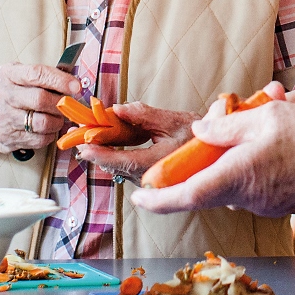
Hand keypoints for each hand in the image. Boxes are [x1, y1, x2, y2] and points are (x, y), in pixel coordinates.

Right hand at [0, 62, 81, 155]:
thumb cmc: (11, 94)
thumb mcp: (19, 76)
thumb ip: (44, 77)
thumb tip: (74, 85)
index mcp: (7, 74)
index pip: (37, 74)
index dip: (60, 80)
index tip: (76, 87)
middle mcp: (2, 95)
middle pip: (40, 99)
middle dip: (60, 104)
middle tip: (69, 106)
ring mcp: (3, 118)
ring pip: (41, 122)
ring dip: (57, 121)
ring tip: (59, 118)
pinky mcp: (7, 138)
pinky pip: (38, 139)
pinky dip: (50, 135)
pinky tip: (48, 129)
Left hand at [75, 101, 197, 185]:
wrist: (218, 158)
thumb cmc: (198, 139)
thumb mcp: (174, 121)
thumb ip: (145, 115)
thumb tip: (118, 109)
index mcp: (158, 165)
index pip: (122, 161)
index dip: (100, 153)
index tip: (82, 145)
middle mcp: (151, 180)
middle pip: (115, 165)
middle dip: (95, 149)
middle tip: (76, 134)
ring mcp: (150, 185)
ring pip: (119, 168)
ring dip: (104, 151)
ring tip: (88, 133)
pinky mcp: (150, 183)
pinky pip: (127, 168)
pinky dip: (116, 154)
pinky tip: (110, 140)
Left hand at [132, 97, 294, 217]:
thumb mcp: (265, 117)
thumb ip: (225, 127)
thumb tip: (199, 133)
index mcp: (238, 175)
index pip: (187, 195)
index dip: (158, 200)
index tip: (139, 198)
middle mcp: (247, 197)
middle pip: (205, 190)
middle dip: (195, 171)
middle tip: (200, 143)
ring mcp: (263, 205)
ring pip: (227, 188)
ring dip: (224, 168)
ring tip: (247, 135)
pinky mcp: (277, 205)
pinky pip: (247, 190)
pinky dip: (243, 173)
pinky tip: (264, 150)